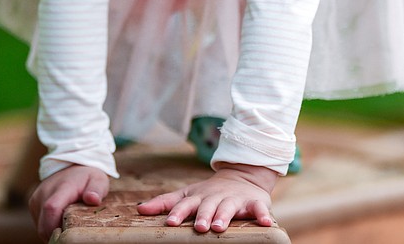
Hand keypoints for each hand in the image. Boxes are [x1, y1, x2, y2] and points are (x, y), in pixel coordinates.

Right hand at [27, 164, 108, 241]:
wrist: (73, 167)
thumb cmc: (88, 178)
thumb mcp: (98, 180)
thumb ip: (96, 189)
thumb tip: (93, 199)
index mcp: (62, 187)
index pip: (51, 208)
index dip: (55, 227)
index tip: (67, 236)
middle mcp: (45, 192)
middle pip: (44, 224)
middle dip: (56, 235)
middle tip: (72, 236)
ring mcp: (37, 198)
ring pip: (41, 226)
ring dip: (52, 231)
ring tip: (68, 224)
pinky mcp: (33, 204)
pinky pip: (39, 223)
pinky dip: (49, 227)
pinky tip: (60, 221)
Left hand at [136, 163, 277, 233]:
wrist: (242, 177)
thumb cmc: (209, 193)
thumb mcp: (187, 194)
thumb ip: (164, 203)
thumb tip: (139, 209)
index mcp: (199, 197)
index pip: (186, 204)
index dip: (178, 213)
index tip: (170, 223)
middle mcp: (216, 198)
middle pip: (208, 206)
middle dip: (203, 216)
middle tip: (199, 227)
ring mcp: (235, 199)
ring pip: (229, 208)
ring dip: (224, 216)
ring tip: (220, 227)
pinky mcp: (254, 203)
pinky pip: (259, 209)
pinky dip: (262, 215)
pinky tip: (265, 223)